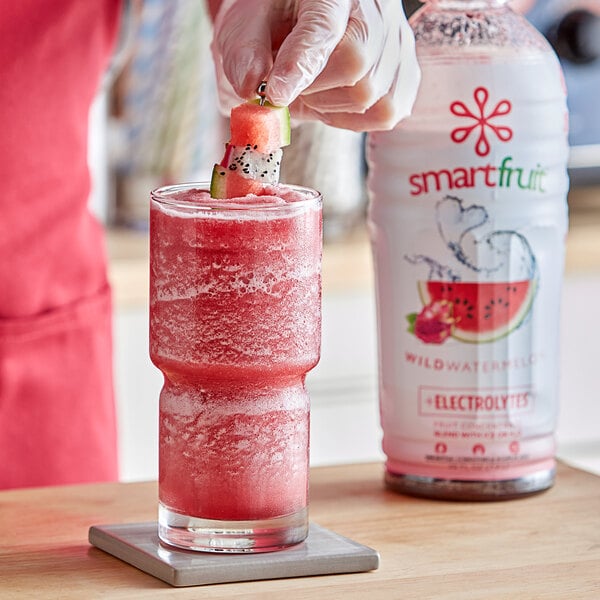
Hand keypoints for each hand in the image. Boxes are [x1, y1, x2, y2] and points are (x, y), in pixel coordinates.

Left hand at [210, 0, 419, 130]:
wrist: (303, 17)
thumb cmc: (276, 19)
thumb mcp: (247, 24)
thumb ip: (245, 53)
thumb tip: (252, 87)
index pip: (322, 30)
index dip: (299, 67)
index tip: (276, 95)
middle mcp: (376, 10)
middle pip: (356, 66)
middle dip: (313, 90)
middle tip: (291, 86)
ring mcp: (397, 42)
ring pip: (370, 96)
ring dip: (330, 107)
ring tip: (313, 90)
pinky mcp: (406, 73)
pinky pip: (385, 113)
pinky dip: (353, 119)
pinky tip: (336, 101)